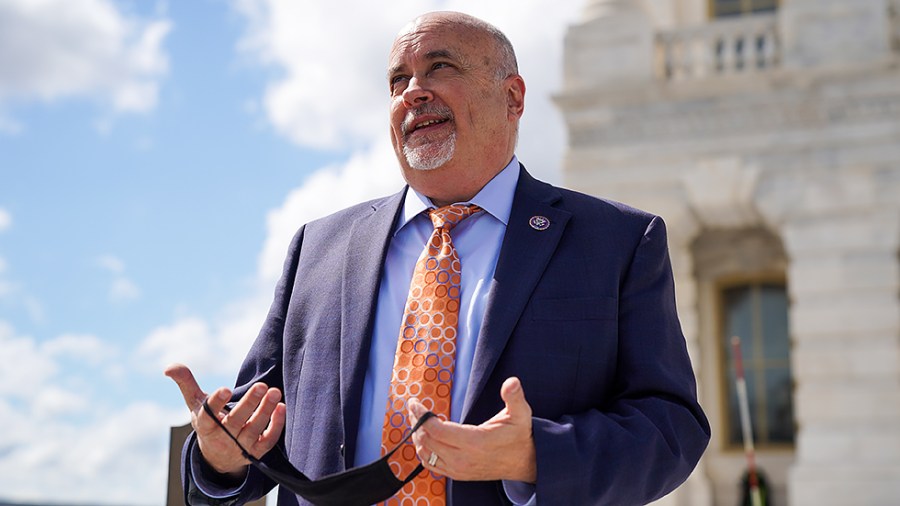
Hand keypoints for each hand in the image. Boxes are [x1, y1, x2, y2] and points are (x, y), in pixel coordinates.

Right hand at [165, 363, 285, 478]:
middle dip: (249, 404)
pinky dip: (276, 426)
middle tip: (261, 385)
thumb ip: (186, 383)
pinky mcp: (256, 452)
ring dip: (265, 411)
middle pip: (236, 421)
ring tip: (274, 392)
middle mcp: (222, 438)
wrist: (218, 455)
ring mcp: (240, 446)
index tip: (225, 389)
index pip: (208, 416)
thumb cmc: (207, 420)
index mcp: (205, 425)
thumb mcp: (195, 403)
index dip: (216, 403)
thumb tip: (168, 367)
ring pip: (254, 430)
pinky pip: (268, 441)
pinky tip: (281, 407)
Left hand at [408, 376, 536, 482]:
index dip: (421, 415)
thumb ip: (514, 397)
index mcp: (474, 442)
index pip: (437, 430)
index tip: (414, 402)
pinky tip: (424, 438)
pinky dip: (423, 451)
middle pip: (427, 441)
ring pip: (425, 454)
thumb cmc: (519, 436)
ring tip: (417, 420)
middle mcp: (463, 459)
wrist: (524, 463)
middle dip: (416, 422)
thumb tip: (512, 382)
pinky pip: (430, 465)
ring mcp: (458, 469)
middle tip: (414, 408)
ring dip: (417, 436)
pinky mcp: (457, 475)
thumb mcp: (521, 414)